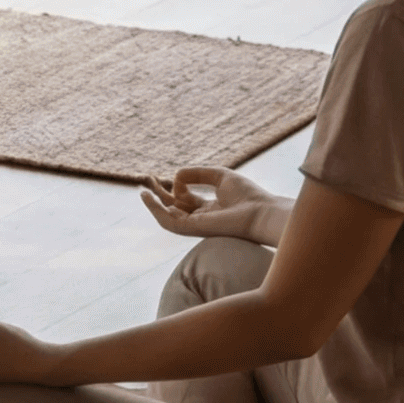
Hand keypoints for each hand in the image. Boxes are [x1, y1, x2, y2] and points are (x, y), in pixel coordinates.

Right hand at [138, 163, 282, 244]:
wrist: (261, 212)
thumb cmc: (247, 195)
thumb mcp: (219, 176)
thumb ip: (195, 173)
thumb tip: (175, 177)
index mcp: (210, 208)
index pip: (185, 199)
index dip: (174, 185)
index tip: (164, 174)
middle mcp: (201, 218)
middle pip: (174, 207)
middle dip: (159, 194)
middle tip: (147, 180)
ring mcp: (197, 225)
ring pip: (168, 217)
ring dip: (154, 204)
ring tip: (142, 190)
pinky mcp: (194, 229)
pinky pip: (169, 222)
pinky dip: (156, 211)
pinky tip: (148, 198)